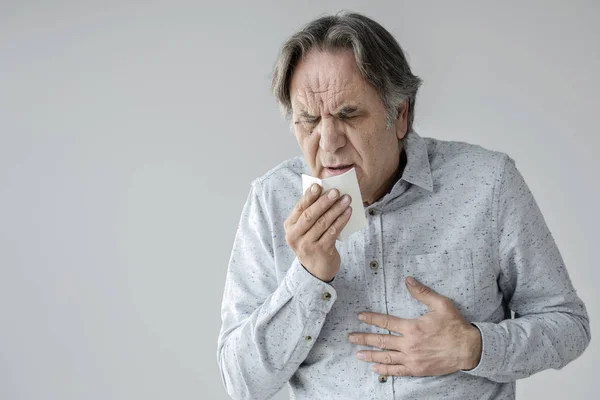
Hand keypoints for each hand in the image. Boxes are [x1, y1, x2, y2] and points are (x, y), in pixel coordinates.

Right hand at [284, 183, 351, 281]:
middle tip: (336, 191)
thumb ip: (311, 214)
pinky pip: (332, 232)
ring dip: (336, 209)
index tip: (318, 185)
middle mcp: (295, 236)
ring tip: (346, 199)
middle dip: (324, 202)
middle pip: (310, 215)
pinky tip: (348, 212)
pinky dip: (341, 220)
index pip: (299, 208)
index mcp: (290, 227)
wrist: (315, 271)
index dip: (309, 196)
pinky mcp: (321, 251)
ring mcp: (307, 245)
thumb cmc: (312, 243)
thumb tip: (325, 193)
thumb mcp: (305, 230)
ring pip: (323, 223)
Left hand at [348, 276, 481, 375]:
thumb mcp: (441, 304)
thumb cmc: (455, 326)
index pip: (386, 322)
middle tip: (350, 337)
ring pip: (386, 357)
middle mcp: (409, 344)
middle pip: (381, 341)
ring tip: (357, 354)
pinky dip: (385, 370)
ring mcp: (412, 359)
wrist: (469, 349)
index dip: (371, 319)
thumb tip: (408, 280)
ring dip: (370, 355)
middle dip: (364, 338)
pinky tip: (375, 368)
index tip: (360, 317)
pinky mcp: (418, 369)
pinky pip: (397, 371)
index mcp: (412, 327)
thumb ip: (422, 292)